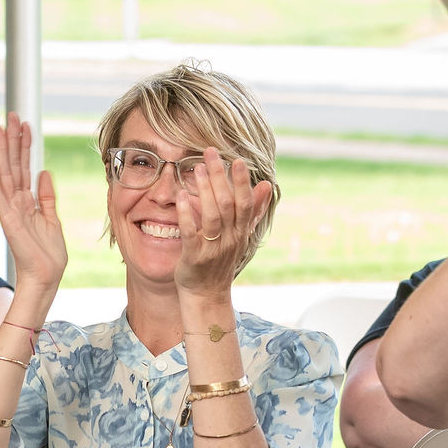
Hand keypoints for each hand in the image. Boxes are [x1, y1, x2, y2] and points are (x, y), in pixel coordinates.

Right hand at [0, 113, 65, 297]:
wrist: (46, 276)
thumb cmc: (48, 254)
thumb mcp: (52, 219)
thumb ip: (47, 196)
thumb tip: (44, 171)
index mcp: (27, 202)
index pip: (24, 167)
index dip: (24, 146)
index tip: (24, 124)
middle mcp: (16, 202)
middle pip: (13, 165)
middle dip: (13, 140)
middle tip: (12, 116)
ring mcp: (10, 210)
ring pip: (5, 174)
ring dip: (3, 151)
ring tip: (1, 128)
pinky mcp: (9, 220)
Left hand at [173, 149, 270, 297]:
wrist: (207, 295)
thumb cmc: (221, 262)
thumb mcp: (240, 236)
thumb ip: (252, 210)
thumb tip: (266, 185)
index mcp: (241, 231)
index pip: (244, 202)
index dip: (242, 181)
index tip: (237, 159)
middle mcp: (230, 239)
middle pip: (228, 203)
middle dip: (221, 177)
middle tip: (210, 152)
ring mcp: (213, 248)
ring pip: (212, 216)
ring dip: (205, 190)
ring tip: (198, 168)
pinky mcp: (195, 257)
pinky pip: (192, 233)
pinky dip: (187, 215)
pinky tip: (181, 197)